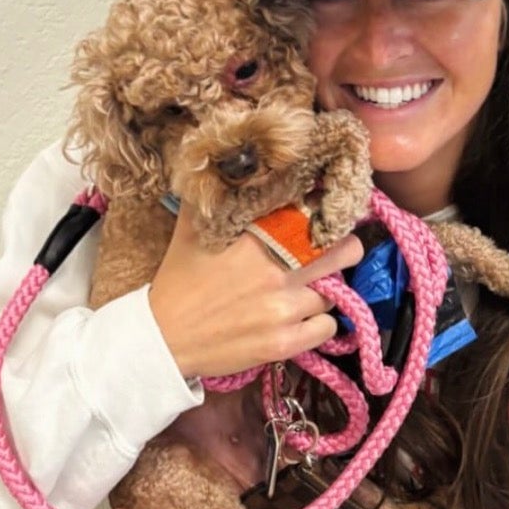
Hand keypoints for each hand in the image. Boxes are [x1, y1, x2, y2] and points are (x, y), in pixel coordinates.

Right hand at [148, 203, 362, 382]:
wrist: (162, 337)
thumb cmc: (179, 280)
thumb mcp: (193, 228)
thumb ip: (218, 196)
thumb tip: (230, 165)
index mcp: (259, 238)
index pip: (316, 215)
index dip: (328, 213)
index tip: (326, 216)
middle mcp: (277, 272)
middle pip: (345, 251)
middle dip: (343, 248)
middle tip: (330, 251)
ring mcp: (283, 310)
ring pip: (334, 291)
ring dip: (323, 289)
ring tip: (302, 288)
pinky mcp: (284, 343)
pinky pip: (327, 328)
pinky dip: (320, 323)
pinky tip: (301, 318)